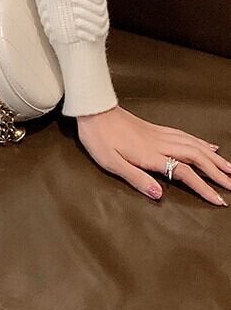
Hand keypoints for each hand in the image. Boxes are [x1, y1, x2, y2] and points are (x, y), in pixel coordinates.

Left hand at [76, 105, 230, 205]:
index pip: (185, 173)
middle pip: (196, 158)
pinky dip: (200, 141)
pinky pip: (184, 135)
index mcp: (151, 155)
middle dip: (217, 172)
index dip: (203, 188)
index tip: (219, 200)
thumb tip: (160, 194)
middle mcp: (160, 143)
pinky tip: (208, 145)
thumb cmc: (98, 138)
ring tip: (229, 168)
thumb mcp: (111, 162)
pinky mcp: (154, 128)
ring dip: (213, 158)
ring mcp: (159, 134)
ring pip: (194, 145)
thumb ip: (136, 178)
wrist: (92, 109)